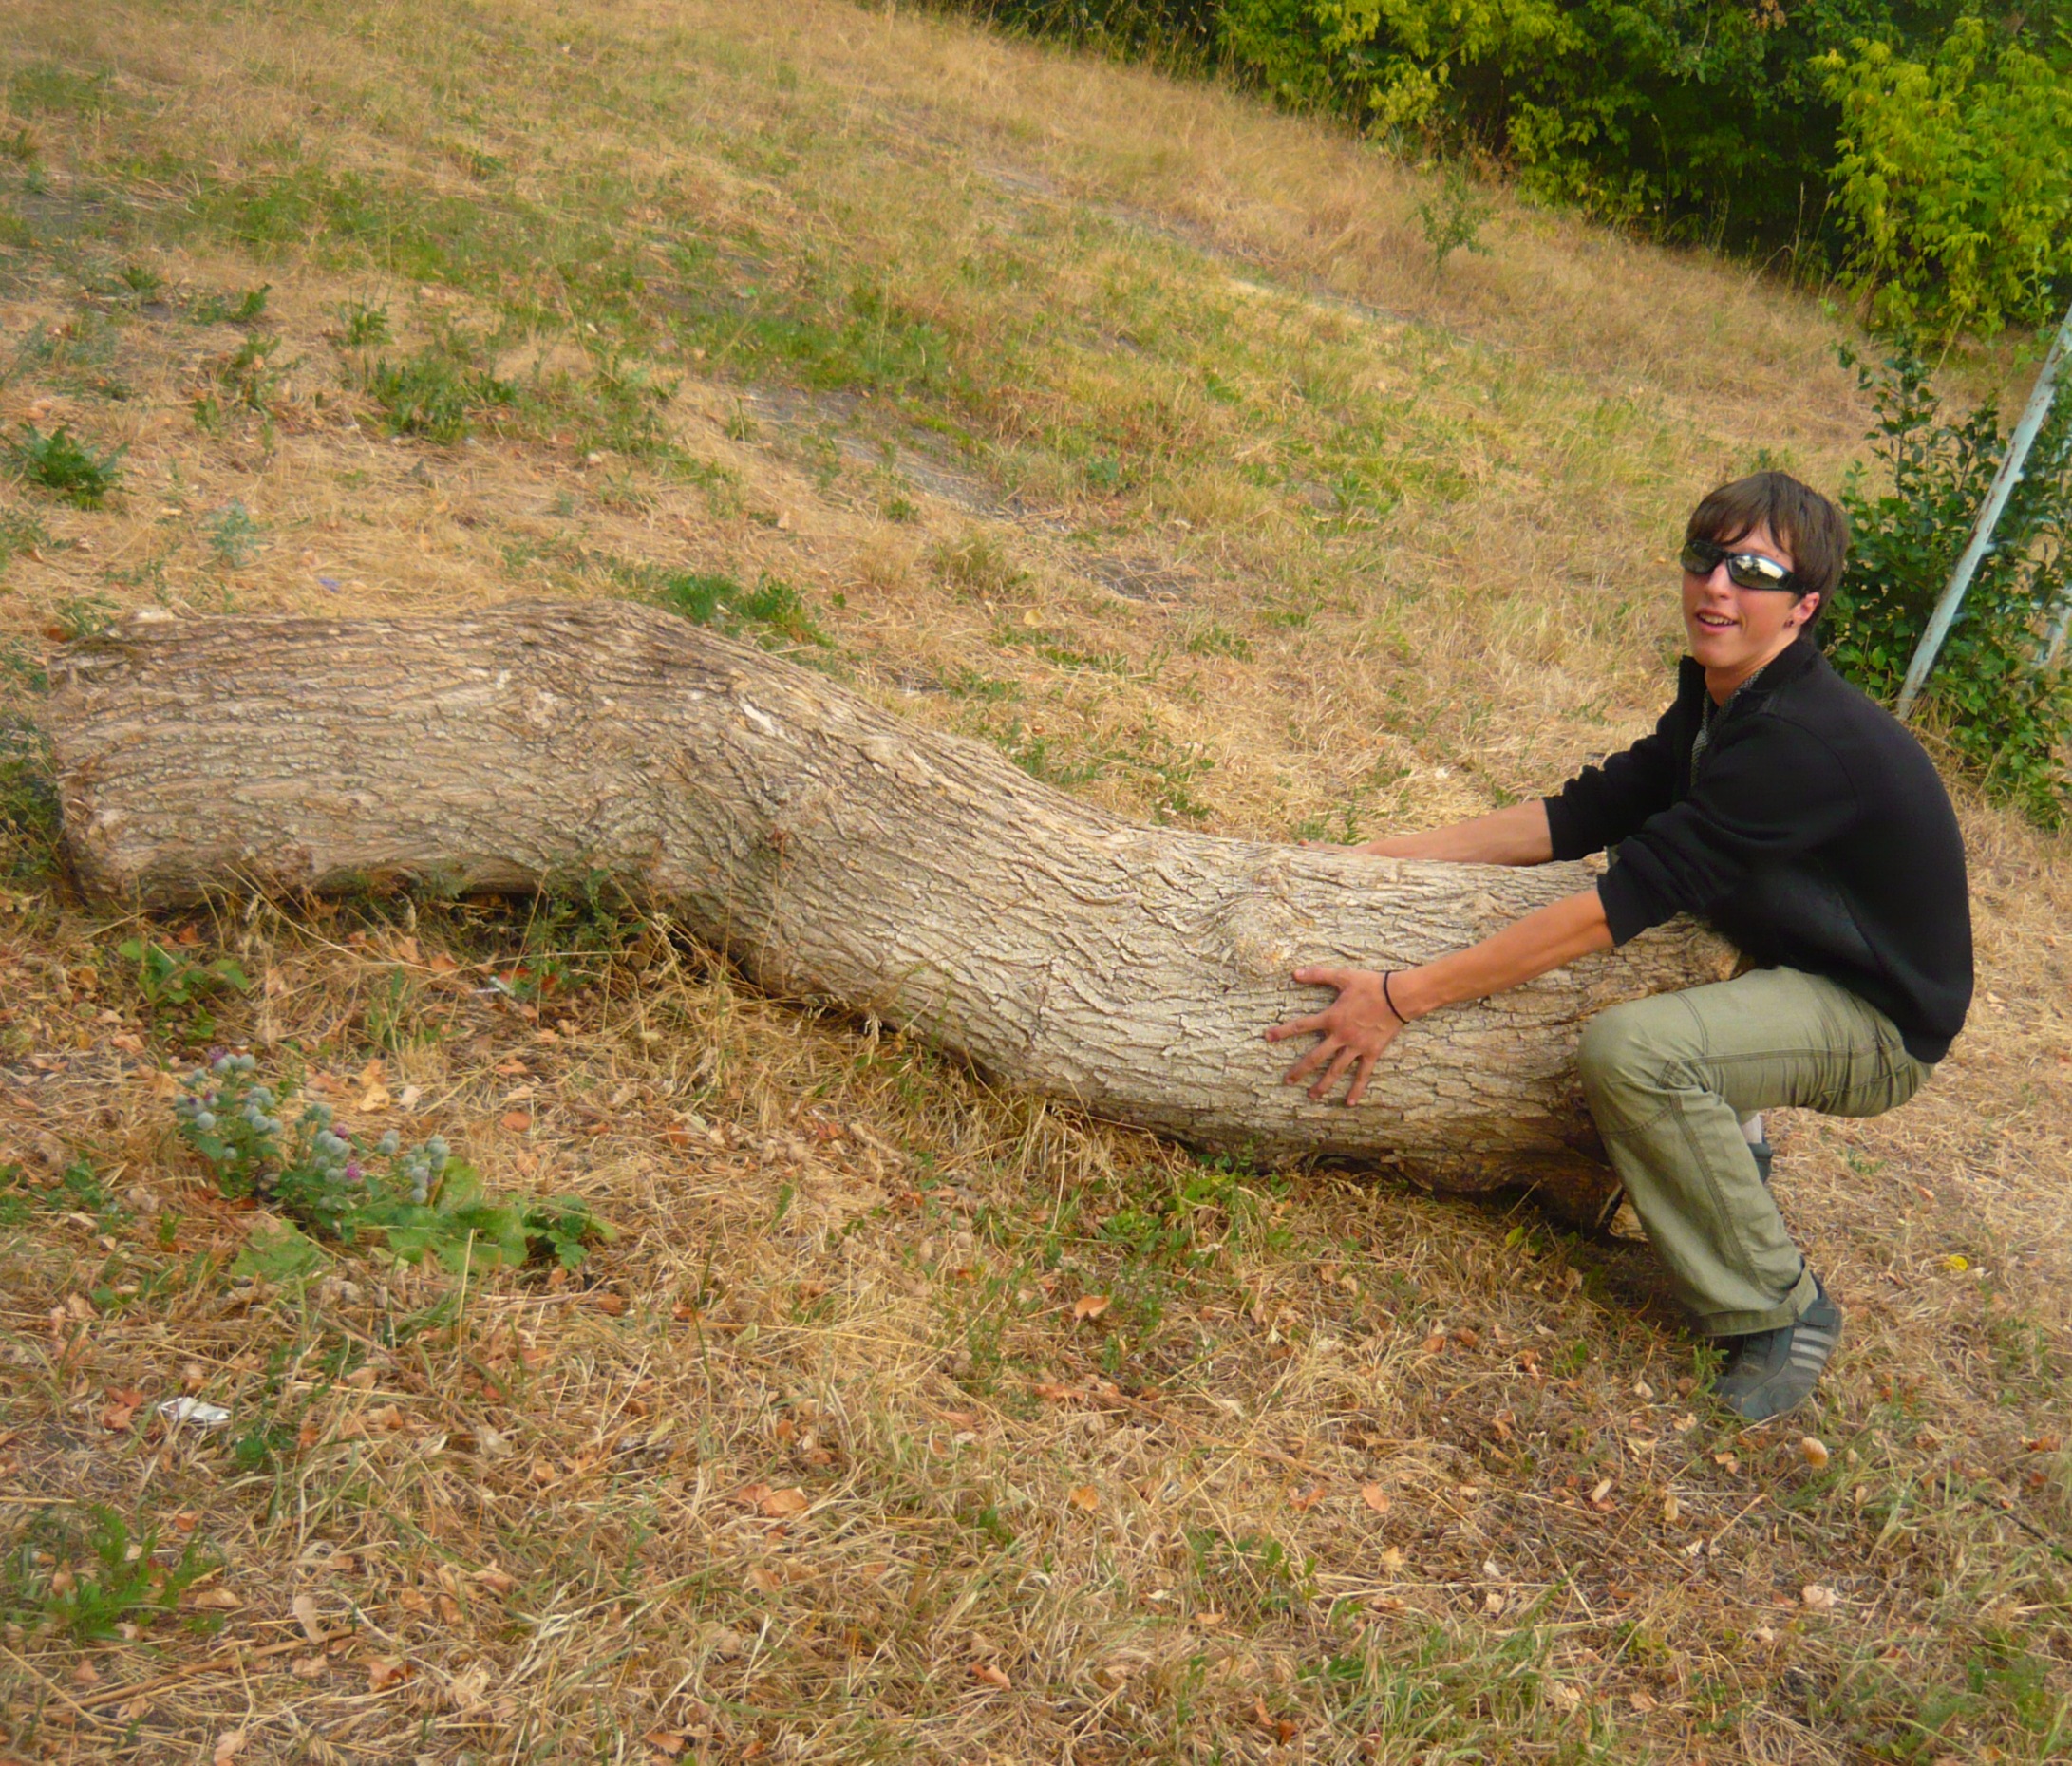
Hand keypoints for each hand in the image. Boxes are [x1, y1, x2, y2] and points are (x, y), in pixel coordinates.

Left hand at [1263, 966, 1405, 1105]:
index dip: (1283, 1031)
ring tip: (1312, 1096)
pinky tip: (1349, 1103)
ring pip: (1336, 1070)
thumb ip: (1318, 975)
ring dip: (1323, 1084)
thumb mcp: (1343, 976)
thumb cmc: (1371, 984)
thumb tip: (1294, 972)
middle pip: (1316, 1057)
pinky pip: (1363, 1074)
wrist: (1399, 996)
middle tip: (1287, 1081)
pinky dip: (1356, 1089)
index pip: (1301, 1026)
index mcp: (1332, 1018)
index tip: (1267, 1038)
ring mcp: (1356, 1047)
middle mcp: (1341, 1036)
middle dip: (1300, 1070)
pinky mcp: (1372, 1052)